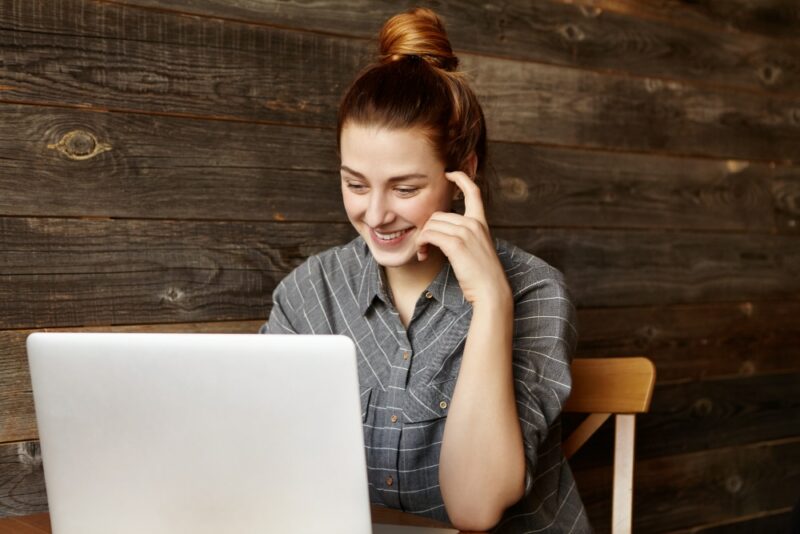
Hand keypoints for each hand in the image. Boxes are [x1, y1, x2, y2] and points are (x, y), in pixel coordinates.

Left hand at [416, 171, 511, 305]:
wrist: (491, 292)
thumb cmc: (482, 276)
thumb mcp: (477, 250)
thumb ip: (465, 237)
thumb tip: (441, 233)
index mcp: (481, 223)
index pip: (473, 192)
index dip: (461, 178)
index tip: (449, 173)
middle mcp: (474, 224)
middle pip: (438, 215)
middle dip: (427, 229)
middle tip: (425, 247)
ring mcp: (466, 233)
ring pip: (431, 225)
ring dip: (422, 239)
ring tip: (423, 253)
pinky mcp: (456, 244)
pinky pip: (429, 235)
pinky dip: (421, 244)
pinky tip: (422, 255)